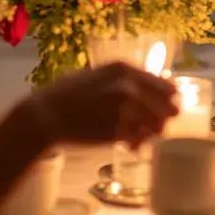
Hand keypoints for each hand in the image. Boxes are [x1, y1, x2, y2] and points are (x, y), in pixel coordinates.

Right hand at [28, 63, 176, 148]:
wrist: (44, 116)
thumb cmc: (67, 95)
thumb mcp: (98, 75)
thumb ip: (125, 79)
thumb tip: (152, 86)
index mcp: (124, 69)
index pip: (166, 85)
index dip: (169, 99)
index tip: (170, 106)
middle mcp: (129, 87)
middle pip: (168, 106)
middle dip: (165, 117)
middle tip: (159, 126)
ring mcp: (125, 110)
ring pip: (158, 126)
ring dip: (153, 133)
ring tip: (140, 137)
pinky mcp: (117, 131)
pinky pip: (141, 140)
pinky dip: (139, 144)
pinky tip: (131, 146)